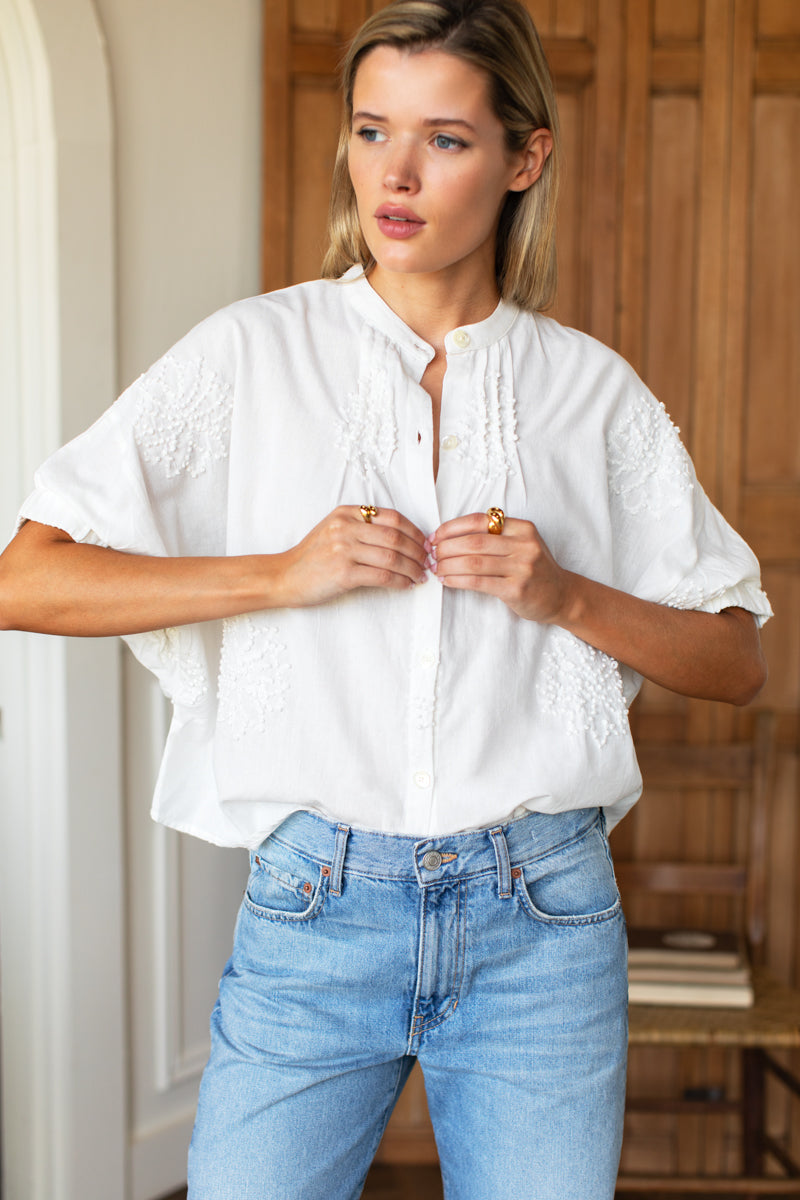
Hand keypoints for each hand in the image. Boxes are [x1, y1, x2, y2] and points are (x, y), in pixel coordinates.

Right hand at [279, 505, 428, 607]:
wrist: (284, 577)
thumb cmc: (312, 557)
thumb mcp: (334, 530)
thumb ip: (361, 527)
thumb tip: (401, 538)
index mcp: (346, 513)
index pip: (392, 517)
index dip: (414, 531)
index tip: (425, 544)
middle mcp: (345, 527)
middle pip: (396, 536)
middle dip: (418, 551)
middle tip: (428, 563)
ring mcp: (343, 549)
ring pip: (392, 556)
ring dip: (412, 568)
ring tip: (420, 576)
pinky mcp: (343, 572)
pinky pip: (382, 576)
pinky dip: (400, 581)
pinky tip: (406, 585)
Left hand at [431, 512, 572, 622]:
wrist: (562, 595)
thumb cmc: (535, 569)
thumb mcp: (522, 544)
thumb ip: (495, 536)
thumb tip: (450, 537)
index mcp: (523, 528)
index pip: (480, 520)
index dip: (453, 527)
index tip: (435, 535)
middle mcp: (524, 545)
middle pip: (474, 541)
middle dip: (446, 547)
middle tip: (431, 554)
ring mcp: (522, 567)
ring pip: (473, 562)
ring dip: (448, 565)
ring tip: (435, 568)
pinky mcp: (516, 589)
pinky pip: (478, 582)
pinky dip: (457, 580)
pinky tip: (446, 580)